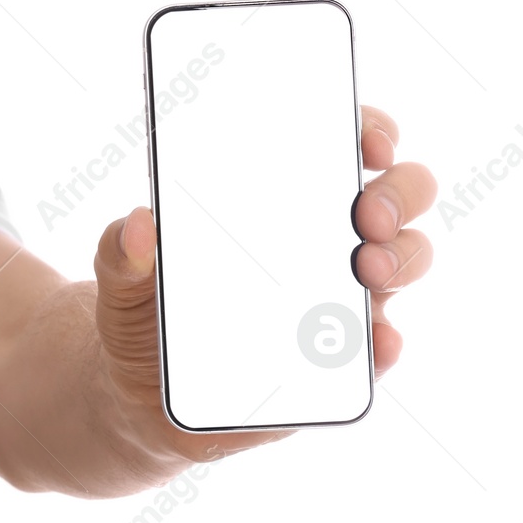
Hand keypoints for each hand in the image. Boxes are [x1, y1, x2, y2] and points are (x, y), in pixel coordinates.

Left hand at [94, 103, 435, 463]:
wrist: (138, 394)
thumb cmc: (141, 313)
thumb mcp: (122, 276)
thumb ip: (121, 249)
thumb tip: (139, 223)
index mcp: (276, 200)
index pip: (341, 145)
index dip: (370, 129)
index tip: (368, 140)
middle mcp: (321, 241)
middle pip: (395, 197)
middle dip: (398, 194)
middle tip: (366, 213)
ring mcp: (336, 299)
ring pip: (402, 262)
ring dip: (401, 258)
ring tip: (367, 268)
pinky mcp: (336, 361)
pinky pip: (378, 350)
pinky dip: (385, 344)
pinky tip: (376, 340)